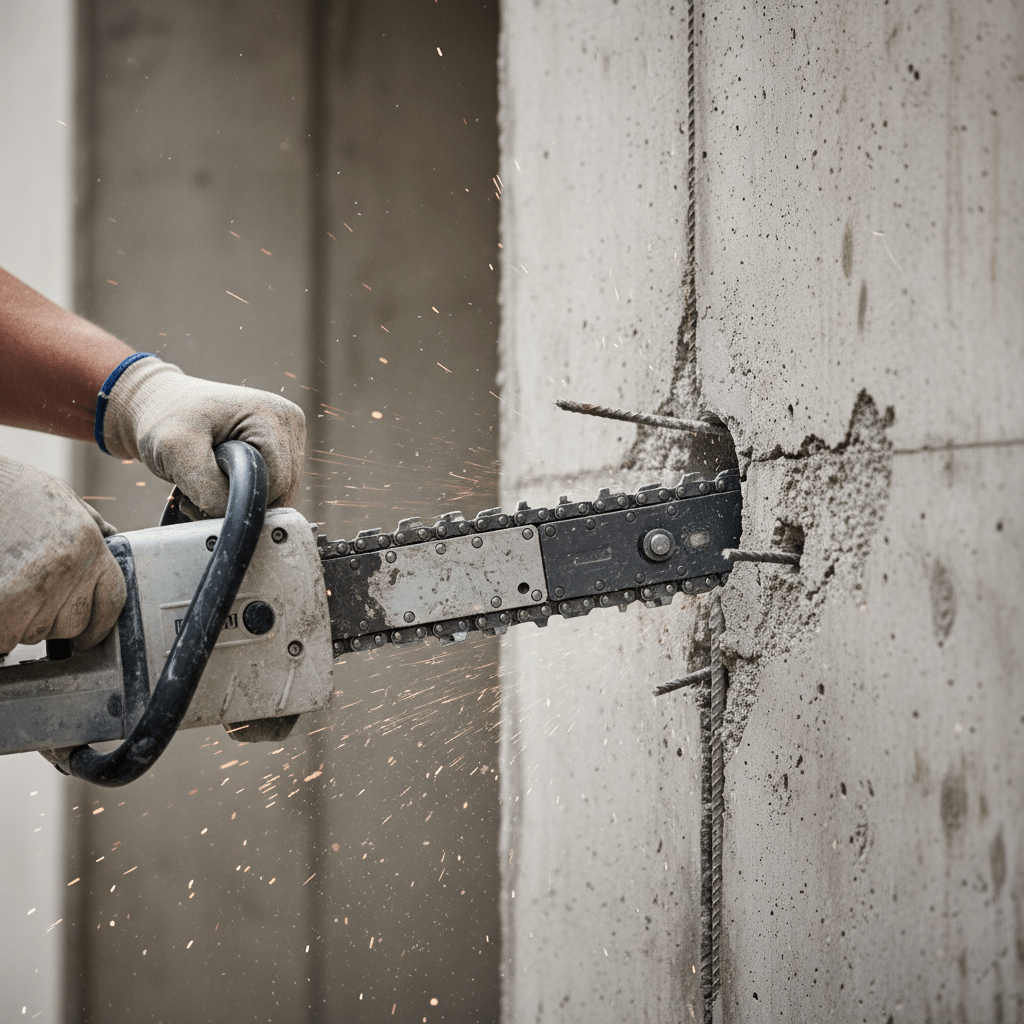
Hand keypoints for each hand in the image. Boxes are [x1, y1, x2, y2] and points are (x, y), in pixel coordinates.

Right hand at [0, 457, 125, 652]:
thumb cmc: (9, 491)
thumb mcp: (61, 498)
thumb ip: (89, 523)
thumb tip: (111, 536)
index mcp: (89, 545)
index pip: (112, 601)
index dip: (100, 624)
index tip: (89, 636)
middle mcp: (69, 567)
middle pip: (72, 624)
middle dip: (51, 620)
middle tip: (28, 596)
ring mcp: (36, 586)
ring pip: (35, 632)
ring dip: (19, 622)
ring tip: (7, 584)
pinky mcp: (3, 602)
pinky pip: (5, 637)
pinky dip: (0, 628)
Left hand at [100, 358, 305, 515]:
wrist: (161, 402)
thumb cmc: (166, 418)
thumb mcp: (175, 449)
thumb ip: (207, 487)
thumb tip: (234, 515)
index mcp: (273, 416)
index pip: (277, 482)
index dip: (240, 499)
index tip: (199, 495)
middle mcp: (289, 420)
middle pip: (282, 488)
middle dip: (240, 501)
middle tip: (199, 493)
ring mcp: (289, 431)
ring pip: (279, 491)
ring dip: (241, 498)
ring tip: (206, 483)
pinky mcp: (282, 443)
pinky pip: (273, 484)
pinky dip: (245, 491)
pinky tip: (220, 479)